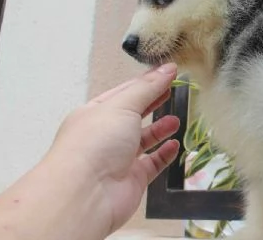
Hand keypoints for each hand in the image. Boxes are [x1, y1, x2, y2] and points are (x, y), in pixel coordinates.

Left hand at [44, 63, 180, 232]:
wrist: (86, 194)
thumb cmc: (96, 142)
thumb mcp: (123, 105)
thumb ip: (148, 87)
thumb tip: (168, 68)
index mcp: (95, 113)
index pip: (124, 92)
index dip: (146, 81)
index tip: (168, 72)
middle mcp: (105, 135)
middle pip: (133, 114)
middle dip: (153, 102)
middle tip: (173, 90)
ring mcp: (118, 158)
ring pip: (143, 140)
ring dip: (160, 129)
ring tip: (175, 120)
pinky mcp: (132, 179)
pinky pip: (152, 163)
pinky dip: (164, 154)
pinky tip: (175, 145)